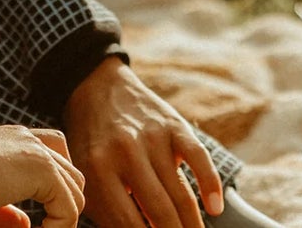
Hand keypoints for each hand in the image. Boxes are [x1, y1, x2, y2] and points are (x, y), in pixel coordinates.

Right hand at [0, 124, 84, 227]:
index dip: (52, 196)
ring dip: (64, 219)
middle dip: (63, 207)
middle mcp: (27, 139)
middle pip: (70, 174)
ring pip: (75, 189)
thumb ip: (1, 213)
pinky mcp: (40, 167)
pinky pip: (69, 207)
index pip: (52, 162)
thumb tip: (25, 225)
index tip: (27, 225)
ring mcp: (35, 150)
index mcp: (11, 141)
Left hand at [63, 57, 223, 227]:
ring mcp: (152, 136)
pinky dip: (210, 184)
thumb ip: (108, 210)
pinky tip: (215, 208)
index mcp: (98, 170)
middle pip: (161, 212)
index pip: (129, 225)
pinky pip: (198, 157)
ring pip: (181, 193)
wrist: (95, 86)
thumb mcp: (86, 175)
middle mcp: (126, 152)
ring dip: (193, 224)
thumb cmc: (92, 142)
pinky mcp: (173, 123)